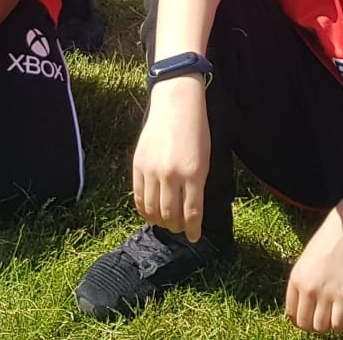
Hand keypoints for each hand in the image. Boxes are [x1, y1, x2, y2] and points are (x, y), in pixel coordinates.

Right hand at [132, 76, 210, 240]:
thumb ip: (196, 185)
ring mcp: (152, 170)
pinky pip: (138, 196)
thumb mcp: (204, 160)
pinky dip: (144, 209)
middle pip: (170, 215)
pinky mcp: (138, 165)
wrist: (176, 104)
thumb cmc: (196, 131)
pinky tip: (150, 212)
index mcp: (193, 174)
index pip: (191, 213)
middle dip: (176, 227)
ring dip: (159, 221)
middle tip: (179, 228)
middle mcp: (171, 174)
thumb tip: (190, 211)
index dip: (192, 230)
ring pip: (152, 209)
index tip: (194, 237)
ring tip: (165, 222)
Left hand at [285, 212, 342, 332]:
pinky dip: (339, 326)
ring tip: (330, 318)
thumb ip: (301, 282)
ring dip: (326, 326)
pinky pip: (337, 323)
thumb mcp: (305, 261)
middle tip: (319, 320)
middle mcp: (307, 289)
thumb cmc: (327, 243)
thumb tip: (301, 304)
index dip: (299, 320)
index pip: (291, 313)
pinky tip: (341, 318)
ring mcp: (325, 293)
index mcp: (295, 279)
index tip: (307, 319)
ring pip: (321, 326)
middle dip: (311, 325)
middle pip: (305, 323)